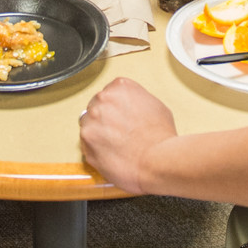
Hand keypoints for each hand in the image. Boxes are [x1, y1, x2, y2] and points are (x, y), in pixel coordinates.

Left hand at [78, 77, 176, 193]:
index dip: (116, 108)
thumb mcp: (155, 106)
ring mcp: (92, 118)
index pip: (110, 93)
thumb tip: (130, 107)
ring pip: (88, 124)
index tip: (121, 118)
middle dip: (104, 119)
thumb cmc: (160, 137)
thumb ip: (136, 100)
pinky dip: (95, 149)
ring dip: (98, 133)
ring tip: (116, 145)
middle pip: (96, 106)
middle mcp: (103, 98)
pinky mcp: (86, 138)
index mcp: (120, 86)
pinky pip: (86, 142)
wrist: (157, 161)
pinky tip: (111, 153)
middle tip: (119, 133)